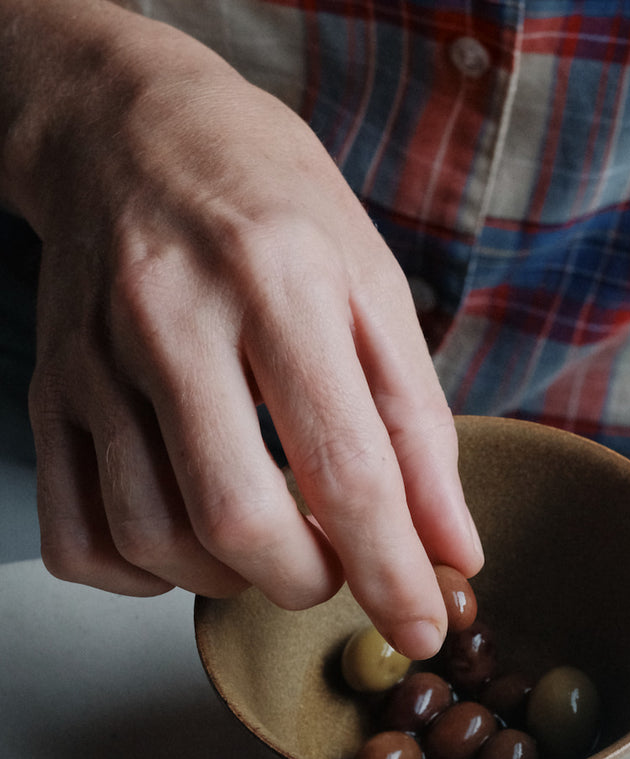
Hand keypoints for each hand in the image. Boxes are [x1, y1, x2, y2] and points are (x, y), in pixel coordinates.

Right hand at [6, 0, 480, 657]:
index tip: (424, 629)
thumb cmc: (270, 206)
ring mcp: (94, 360)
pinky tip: (188, 541)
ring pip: (154, 539)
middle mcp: (172, 319)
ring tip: (270, 542)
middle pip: (237, 521)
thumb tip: (451, 549)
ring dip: (230, 579)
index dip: (393, 572)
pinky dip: (143, 576)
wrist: (128, 129)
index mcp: (278, 281)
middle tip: (335, 565)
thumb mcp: (372, 288)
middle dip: (307, 581)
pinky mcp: (48, 393)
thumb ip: (418, 425)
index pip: (346, 468)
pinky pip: (80, 539)